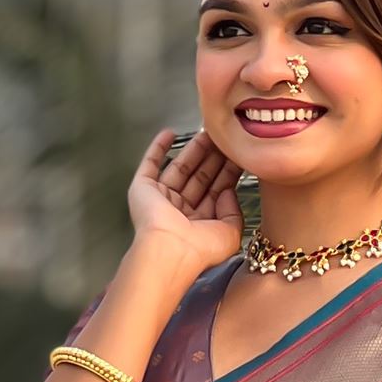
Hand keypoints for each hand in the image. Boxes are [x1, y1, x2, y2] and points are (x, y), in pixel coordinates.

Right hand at [127, 126, 242, 278]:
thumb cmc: (199, 249)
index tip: (238, 155)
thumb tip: (229, 190)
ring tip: (207, 132)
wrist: (169, 250)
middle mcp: (181, 211)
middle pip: (200, 176)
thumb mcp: (230, 234)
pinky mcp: (143, 189)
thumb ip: (234, 211)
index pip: (216, 191)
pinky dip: (158, 148)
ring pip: (180, 168)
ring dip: (193, 150)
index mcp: (200, 223)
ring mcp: (162, 199)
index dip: (227, 172)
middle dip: (213, 157)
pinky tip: (169, 134)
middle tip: (225, 138)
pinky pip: (150, 164)